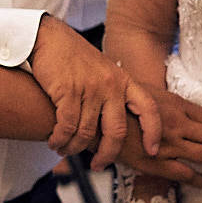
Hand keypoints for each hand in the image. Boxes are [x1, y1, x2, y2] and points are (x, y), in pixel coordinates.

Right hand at [29, 14, 161, 168]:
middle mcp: (110, 85)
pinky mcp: (67, 91)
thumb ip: (112, 95)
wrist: (48, 37)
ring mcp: (90, 88)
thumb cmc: (73, 57)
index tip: (153, 151)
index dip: (153, 132)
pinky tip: (55, 141)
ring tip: (65, 149)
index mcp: (124, 80)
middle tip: (98, 165)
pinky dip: (60, 139)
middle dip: (108, 154)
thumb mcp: (103, 72)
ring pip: (87, 133)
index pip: (149, 109)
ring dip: (74, 147)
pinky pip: (67, 126)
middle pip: (117, 131)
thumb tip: (114, 129)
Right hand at [113, 89, 201, 185]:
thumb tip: (193, 114)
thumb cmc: (122, 103)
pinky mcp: (155, 162)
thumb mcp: (151, 95)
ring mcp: (168, 144)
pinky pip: (183, 173)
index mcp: (178, 106)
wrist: (96, 118)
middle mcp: (177, 124)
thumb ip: (174, 105)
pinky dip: (199, 179)